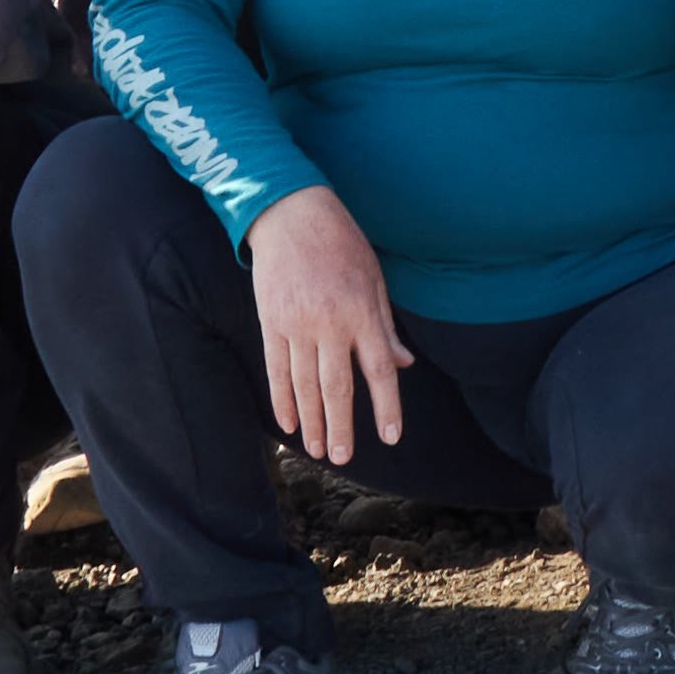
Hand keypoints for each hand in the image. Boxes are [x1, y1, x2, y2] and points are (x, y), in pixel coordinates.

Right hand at [249, 184, 411, 467]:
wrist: (291, 214)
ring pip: (305, 385)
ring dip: (313, 422)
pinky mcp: (271, 322)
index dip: (386, 407)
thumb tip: (404, 365)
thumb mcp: (374, 279)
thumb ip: (385, 326)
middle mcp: (329, 323)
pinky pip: (277, 370)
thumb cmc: (342, 244)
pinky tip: (289, 425)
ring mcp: (296, 325)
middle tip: (344, 459)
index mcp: (362, 312)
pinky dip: (282, 400)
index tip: (391, 437)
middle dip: (342, 426)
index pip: (378, 371)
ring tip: (320, 451)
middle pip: (338, 387)